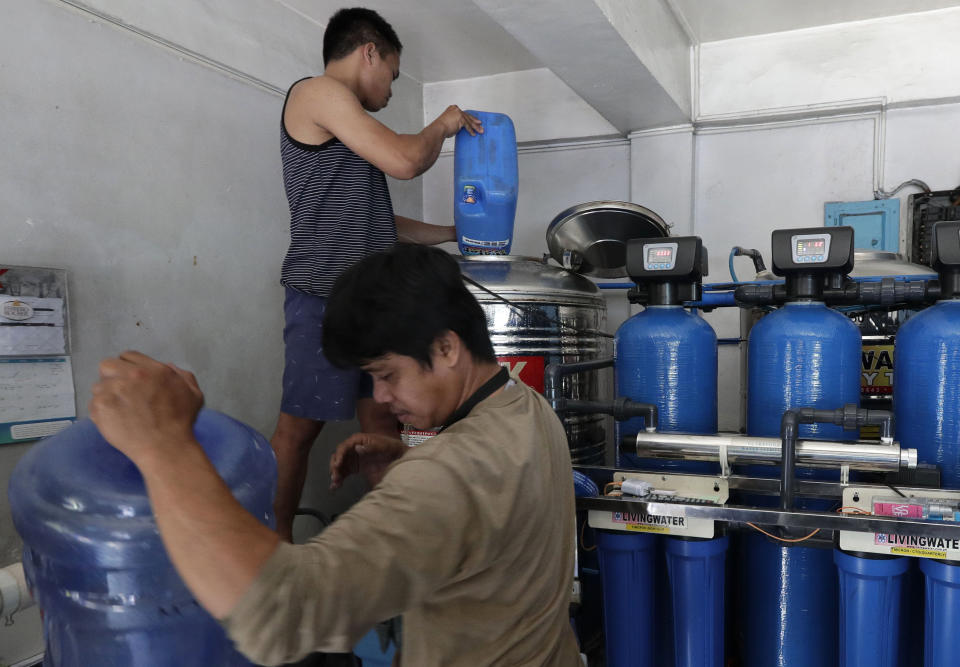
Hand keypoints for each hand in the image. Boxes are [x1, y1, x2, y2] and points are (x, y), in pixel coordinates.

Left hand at [89, 351, 203, 465]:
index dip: (128, 368)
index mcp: (153, 369)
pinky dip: (101, 413)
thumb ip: (182, 375)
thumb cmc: (180, 423)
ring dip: (106, 396)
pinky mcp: (101, 406)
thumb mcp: (193, 394)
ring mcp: (114, 390)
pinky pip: (93, 404)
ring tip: (119, 412)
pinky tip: (115, 422)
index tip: (131, 382)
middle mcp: (132, 375)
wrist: (165, 447)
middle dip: (112, 377)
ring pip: (98, 386)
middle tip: (121, 394)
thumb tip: (168, 366)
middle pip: (107, 365)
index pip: (128, 356)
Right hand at [329, 432, 407, 489]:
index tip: (337, 464)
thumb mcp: (385, 446)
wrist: (400, 458)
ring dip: (335, 473)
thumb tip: (357, 447)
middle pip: (339, 455)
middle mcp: (353, 448)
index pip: (345, 446)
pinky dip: (339, 479)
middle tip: (335, 476)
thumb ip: (372, 446)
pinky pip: (344, 473)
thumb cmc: (393, 449)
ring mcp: (353, 458)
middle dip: (335, 466)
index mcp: (359, 439)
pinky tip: (335, 487)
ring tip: (335, 484)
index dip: (339, 454)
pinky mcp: (355, 468)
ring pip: (339, 465)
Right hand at [438, 106, 482, 137]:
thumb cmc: (440, 128)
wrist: (437, 130)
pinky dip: (471, 130)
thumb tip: (460, 127)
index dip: (469, 118)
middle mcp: (456, 109)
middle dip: (474, 122)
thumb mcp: (449, 122)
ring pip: (469, 121)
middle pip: (467, 116)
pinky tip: (473, 133)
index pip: (463, 113)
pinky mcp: (461, 119)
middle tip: (480, 125)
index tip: (474, 120)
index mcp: (452, 108)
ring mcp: (458, 113)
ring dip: (475, 127)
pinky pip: (467, 126)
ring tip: (480, 130)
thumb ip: (456, 123)